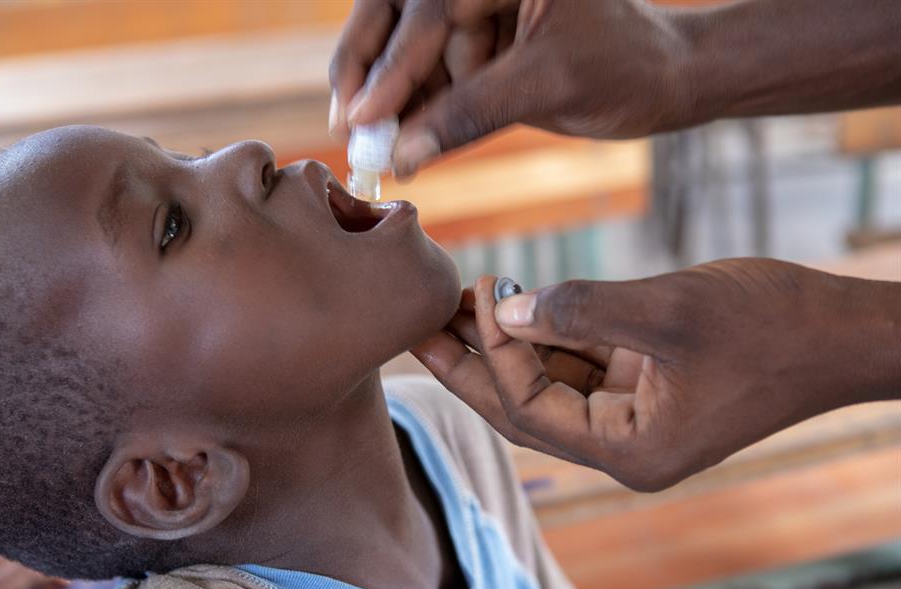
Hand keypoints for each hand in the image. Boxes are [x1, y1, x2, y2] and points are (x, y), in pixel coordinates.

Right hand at [328, 0, 689, 175]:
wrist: (665, 81)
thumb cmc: (625, 68)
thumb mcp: (549, 85)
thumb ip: (472, 114)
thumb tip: (404, 153)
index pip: (431, 9)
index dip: (394, 65)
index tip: (363, 115)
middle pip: (400, 13)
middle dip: (370, 68)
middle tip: (345, 121)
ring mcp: (478, 10)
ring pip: (408, 48)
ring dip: (387, 97)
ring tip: (368, 146)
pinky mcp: (479, 45)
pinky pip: (432, 75)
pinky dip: (413, 109)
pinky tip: (398, 141)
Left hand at [413, 260, 900, 490]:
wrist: (843, 333)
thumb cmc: (772, 324)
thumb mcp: (669, 309)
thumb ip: (580, 309)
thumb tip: (504, 308)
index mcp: (630, 451)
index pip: (530, 410)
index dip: (494, 353)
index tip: (474, 295)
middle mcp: (626, 447)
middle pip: (524, 408)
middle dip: (473, 364)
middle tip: (419, 324)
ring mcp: (636, 420)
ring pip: (548, 385)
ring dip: (507, 344)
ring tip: (460, 300)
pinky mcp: (647, 389)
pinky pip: (580, 366)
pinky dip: (547, 336)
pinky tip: (513, 303)